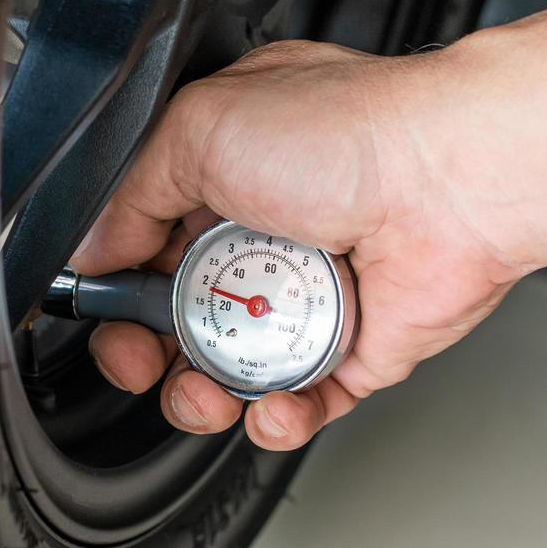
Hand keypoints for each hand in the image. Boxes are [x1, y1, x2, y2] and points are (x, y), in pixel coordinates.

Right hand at [71, 40, 529, 450]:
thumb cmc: (345, 135)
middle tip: (141, 363)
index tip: (102, 311)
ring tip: (205, 396)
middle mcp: (263, 232)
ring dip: (201, 396)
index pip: (143, 241)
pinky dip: (278, 418)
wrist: (453, 181)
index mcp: (221, 171)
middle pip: (175, 318)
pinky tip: (269, 408)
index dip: (115, 285)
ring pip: (228, 371)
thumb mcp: (197, 129)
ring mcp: (308, 294)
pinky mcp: (354, 348)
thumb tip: (92, 248)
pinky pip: (300, 401)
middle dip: (145, 353)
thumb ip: (129, 194)